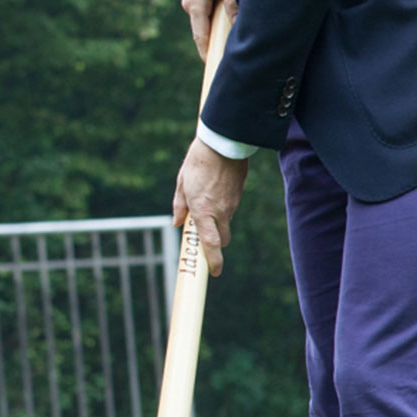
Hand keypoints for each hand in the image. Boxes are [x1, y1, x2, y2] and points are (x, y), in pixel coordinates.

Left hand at [171, 139, 249, 276]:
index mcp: (202, 211)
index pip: (210, 244)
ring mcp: (232, 204)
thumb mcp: (182, 184)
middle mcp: (219, 212)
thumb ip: (179, 206)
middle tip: (203, 237)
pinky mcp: (239, 196)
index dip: (214, 261)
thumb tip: (177, 223)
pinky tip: (214, 191)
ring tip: (205, 201)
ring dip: (216, 223)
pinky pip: (230, 209)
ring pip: (225, 223)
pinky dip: (222, 208)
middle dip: (214, 244)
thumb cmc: (198, 163)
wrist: (223, 144)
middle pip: (222, 239)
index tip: (214, 273)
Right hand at [180, 0, 236, 58]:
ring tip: (237, 35)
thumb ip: (233, 5)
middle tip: (235, 56)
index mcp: (195, 3)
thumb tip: (238, 28)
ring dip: (220, 25)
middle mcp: (189, 3)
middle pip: (205, 31)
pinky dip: (218, 14)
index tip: (217, 71)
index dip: (209, 55)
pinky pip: (207, 10)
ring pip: (207, 19)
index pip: (201, 38)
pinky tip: (231, 15)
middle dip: (218, 42)